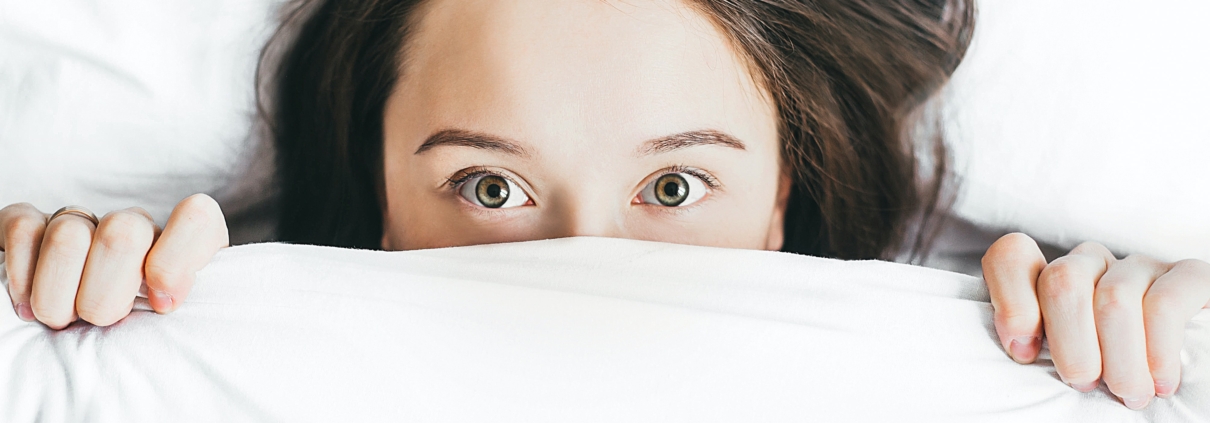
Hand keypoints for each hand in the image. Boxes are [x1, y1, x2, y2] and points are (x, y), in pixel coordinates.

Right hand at [1, 194, 227, 328]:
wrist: (87, 330)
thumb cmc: (143, 333)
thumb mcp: (177, 328)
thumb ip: (182, 309)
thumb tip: (164, 300)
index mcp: (182, 246)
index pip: (197, 218)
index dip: (176, 261)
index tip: (162, 305)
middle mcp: (135, 226)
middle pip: (123, 235)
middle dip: (105, 296)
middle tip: (101, 321)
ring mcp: (84, 222)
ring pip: (69, 236)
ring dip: (59, 296)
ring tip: (63, 320)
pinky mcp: (34, 224)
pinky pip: (23, 230)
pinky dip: (22, 276)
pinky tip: (28, 306)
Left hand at [982, 233, 1209, 409]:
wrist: (1187, 388)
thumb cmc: (1109, 377)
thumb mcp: (1064, 363)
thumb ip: (1034, 346)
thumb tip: (1020, 351)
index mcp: (1051, 279)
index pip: (1012, 256)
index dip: (1011, 301)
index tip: (1024, 353)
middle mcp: (1093, 263)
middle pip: (1063, 280)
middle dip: (1071, 343)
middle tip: (1084, 384)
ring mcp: (1140, 266)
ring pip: (1113, 298)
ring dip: (1119, 359)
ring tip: (1128, 394)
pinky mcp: (1189, 277)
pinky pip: (1164, 304)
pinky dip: (1158, 350)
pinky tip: (1161, 381)